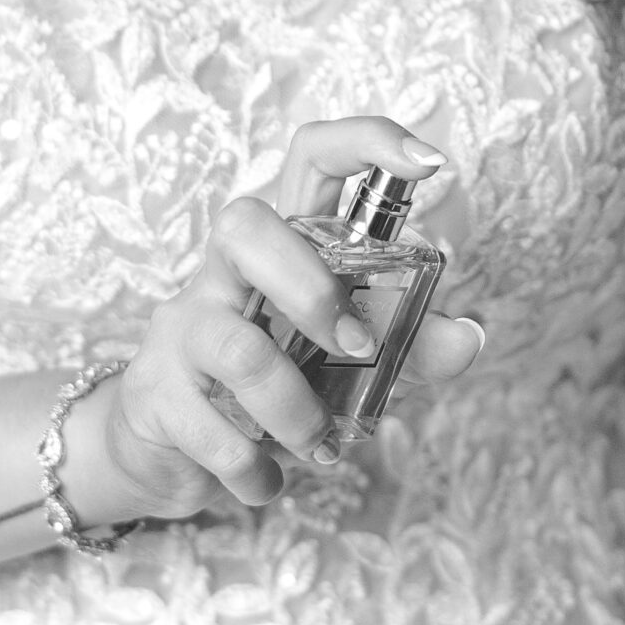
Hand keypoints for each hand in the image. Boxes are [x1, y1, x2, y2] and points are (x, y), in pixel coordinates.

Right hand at [87, 118, 483, 521]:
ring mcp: (183, 325)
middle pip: (245, 225)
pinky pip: (209, 429)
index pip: (312, 157)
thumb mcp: (355, 367)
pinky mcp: (155, 390)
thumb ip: (413, 349)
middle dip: (312, 292)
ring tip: (318, 448)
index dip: (367, 142)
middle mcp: (226, 271)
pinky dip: (253, 470)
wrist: (173, 455)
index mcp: (285, 247)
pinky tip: (265, 482)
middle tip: (356, 348)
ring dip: (295, 413)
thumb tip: (470, 337)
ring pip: (239, 349)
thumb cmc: (275, 389)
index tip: (432, 163)